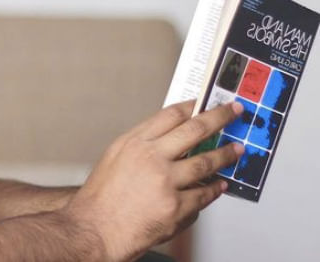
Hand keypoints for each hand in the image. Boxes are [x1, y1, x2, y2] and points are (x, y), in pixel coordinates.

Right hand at [65, 100, 242, 261]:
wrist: (96, 229)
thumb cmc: (101, 198)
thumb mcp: (114, 158)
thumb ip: (141, 145)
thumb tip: (169, 138)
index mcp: (134, 142)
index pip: (170, 115)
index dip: (192, 106)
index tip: (205, 103)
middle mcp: (151, 158)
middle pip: (194, 130)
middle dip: (219, 117)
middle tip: (233, 112)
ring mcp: (165, 182)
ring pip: (205, 163)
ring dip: (225, 155)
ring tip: (236, 150)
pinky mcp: (176, 208)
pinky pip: (203, 195)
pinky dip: (214, 190)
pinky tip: (219, 186)